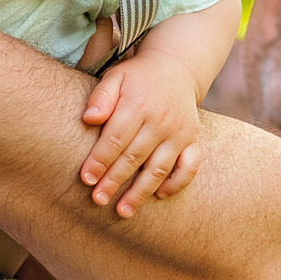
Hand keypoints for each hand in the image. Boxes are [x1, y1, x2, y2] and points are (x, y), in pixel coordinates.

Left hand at [79, 53, 203, 216]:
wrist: (176, 68)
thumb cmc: (137, 78)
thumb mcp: (116, 76)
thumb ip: (101, 96)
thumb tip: (89, 118)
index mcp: (139, 104)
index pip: (116, 138)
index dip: (100, 160)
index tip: (86, 179)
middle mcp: (162, 120)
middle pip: (134, 157)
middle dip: (114, 181)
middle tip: (98, 200)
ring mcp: (180, 133)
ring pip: (159, 168)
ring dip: (141, 192)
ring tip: (123, 211)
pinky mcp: (193, 141)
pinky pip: (189, 168)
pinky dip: (176, 184)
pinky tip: (158, 195)